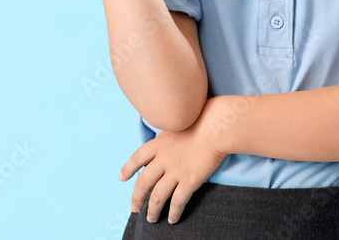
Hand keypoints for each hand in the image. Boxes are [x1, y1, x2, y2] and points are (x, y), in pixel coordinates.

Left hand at [117, 97, 229, 224]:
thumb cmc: (202, 119)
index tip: (122, 178)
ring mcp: (175, 171)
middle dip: (137, 198)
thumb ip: (169, 136)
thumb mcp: (177, 123)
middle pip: (143, 182)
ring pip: (157, 196)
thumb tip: (167, 140)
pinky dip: (173, 213)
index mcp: (159, 144)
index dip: (128, 169)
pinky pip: (177, 202)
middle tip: (134, 208)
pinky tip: (172, 219)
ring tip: (151, 219)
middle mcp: (163, 159)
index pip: (137, 158)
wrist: (216, 127)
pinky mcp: (189, 181)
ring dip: (152, 210)